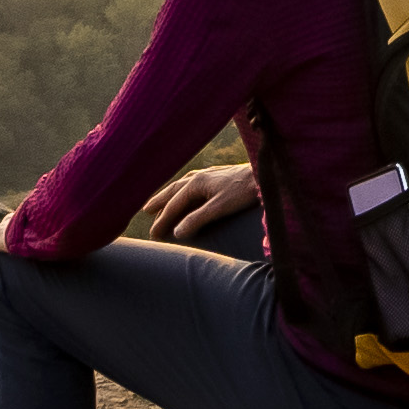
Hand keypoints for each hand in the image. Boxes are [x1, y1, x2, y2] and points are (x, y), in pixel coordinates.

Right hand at [144, 149, 258, 239]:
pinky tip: (186, 192)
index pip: (173, 205)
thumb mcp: (219, 208)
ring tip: (159, 201)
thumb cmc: (243, 191)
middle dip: (159, 202)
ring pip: (181, 185)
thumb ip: (197, 219)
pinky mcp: (217, 176)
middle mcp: (198, 176)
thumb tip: (177, 232)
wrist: (264, 174)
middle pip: (173, 191)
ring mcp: (207, 174)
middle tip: (145, 212)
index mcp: (196, 183)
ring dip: (169, 194)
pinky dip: (183, 190)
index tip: (153, 234)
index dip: (162, 220)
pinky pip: (191, 183)